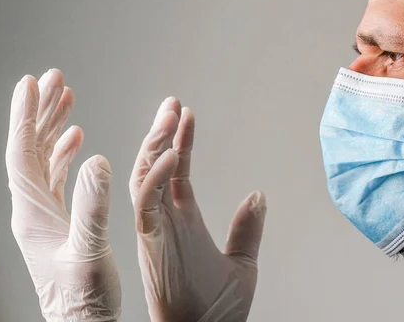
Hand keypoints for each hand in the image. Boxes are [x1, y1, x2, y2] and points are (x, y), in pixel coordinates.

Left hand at [5, 70, 121, 321]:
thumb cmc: (84, 299)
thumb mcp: (89, 252)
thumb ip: (92, 206)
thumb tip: (96, 158)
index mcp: (33, 214)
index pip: (24, 153)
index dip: (28, 116)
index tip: (33, 83)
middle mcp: (32, 210)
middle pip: (31, 148)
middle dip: (41, 111)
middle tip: (54, 78)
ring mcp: (43, 215)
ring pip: (44, 159)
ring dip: (53, 127)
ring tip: (66, 98)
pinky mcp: (58, 222)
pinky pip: (56, 176)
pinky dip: (65, 153)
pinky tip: (76, 140)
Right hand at [129, 98, 266, 321]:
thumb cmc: (220, 308)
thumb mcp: (244, 261)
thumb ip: (248, 228)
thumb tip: (259, 195)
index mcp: (183, 220)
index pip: (177, 171)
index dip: (180, 141)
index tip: (186, 113)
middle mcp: (165, 220)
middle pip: (155, 166)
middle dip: (161, 132)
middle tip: (172, 103)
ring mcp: (155, 230)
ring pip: (144, 177)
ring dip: (155, 145)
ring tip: (170, 115)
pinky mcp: (151, 242)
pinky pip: (145, 203)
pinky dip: (155, 177)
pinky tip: (171, 153)